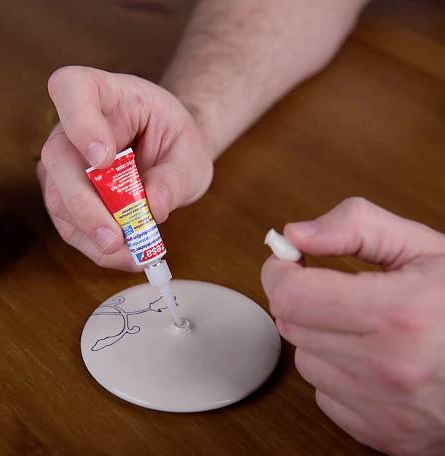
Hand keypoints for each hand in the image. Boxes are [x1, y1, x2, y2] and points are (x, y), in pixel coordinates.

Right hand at [37, 66, 212, 270]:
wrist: (167, 152)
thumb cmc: (175, 141)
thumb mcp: (189, 154)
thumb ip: (174, 178)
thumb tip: (153, 207)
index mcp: (105, 94)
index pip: (72, 89)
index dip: (80, 122)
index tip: (103, 158)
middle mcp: (72, 126)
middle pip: (58, 157)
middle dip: (84, 204)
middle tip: (113, 236)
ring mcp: (64, 162)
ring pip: (58, 199)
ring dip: (92, 233)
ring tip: (132, 253)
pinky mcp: (64, 196)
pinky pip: (69, 225)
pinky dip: (96, 246)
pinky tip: (125, 255)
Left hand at [261, 197, 444, 454]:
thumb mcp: (425, 249)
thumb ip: (357, 228)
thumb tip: (295, 235)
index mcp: (398, 313)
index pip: (292, 296)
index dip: (279, 272)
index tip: (288, 262)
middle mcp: (387, 367)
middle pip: (292, 326)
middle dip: (302, 300)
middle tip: (333, 290)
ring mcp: (383, 407)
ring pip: (304, 361)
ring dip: (320, 338)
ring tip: (364, 328)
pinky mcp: (382, 434)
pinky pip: (325, 395)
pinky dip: (338, 374)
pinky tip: (373, 362)